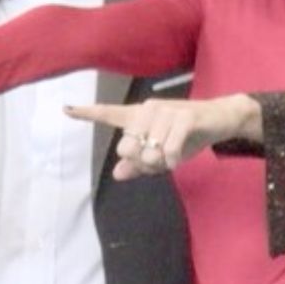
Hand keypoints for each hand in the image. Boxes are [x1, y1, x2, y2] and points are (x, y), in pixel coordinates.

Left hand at [82, 93, 260, 178]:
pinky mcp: (183, 116)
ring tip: (174, 156)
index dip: (86, 113)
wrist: (219, 121)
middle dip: (143, 163)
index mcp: (139, 117)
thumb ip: (139, 165)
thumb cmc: (187, 136)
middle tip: (160, 161)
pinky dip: (173, 160)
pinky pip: (168, 149)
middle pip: (127, 147)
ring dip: (162, 162)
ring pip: (150, 151)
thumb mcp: (162, 155)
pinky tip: (178, 159)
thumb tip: (118, 173)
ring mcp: (165, 111)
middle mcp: (147, 110)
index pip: (109, 113)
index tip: (65, 109)